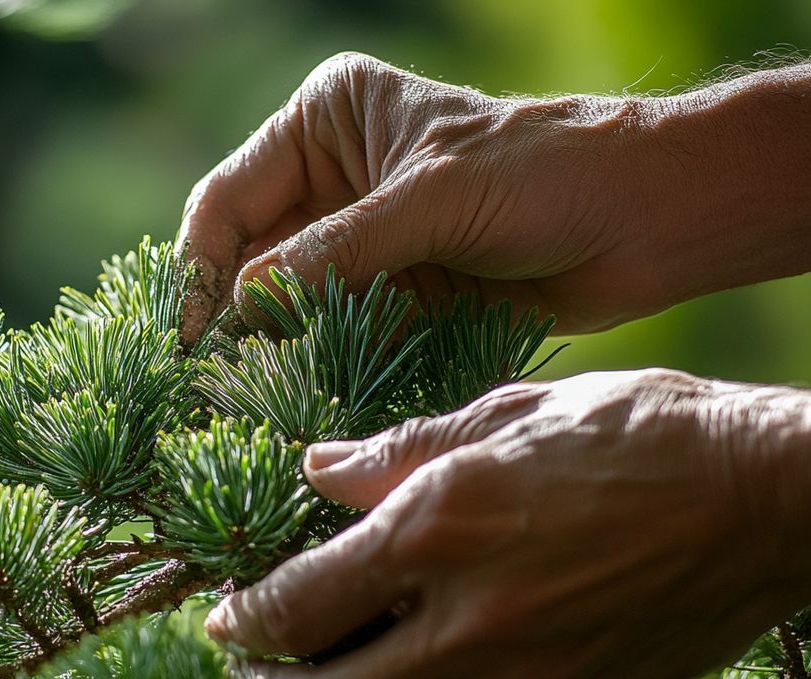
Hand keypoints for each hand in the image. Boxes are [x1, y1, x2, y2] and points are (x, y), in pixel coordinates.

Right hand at [178, 54, 810, 339]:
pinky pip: (335, 333)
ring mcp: (361, 241)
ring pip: (288, 304)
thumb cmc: (545, 175)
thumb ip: (333, 255)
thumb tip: (241, 309)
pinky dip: (321, 365)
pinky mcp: (392, 291)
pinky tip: (303, 398)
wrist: (645, 219)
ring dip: (274, 350)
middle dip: (233, 319)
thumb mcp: (430, 201)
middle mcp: (332, 180)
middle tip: (208, 388)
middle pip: (251, 258)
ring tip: (245, 404)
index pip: (230, 199)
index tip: (186, 340)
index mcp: (325, 122)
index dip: (200, 269)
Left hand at [205, 369, 810, 678]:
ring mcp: (521, 675)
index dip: (246, 619)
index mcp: (441, 529)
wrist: (766, 497)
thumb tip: (320, 468)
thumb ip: (400, 449)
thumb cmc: (642, 432)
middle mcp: (469, 620)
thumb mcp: (509, 412)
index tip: (225, 618)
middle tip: (254, 669)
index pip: (301, 604)